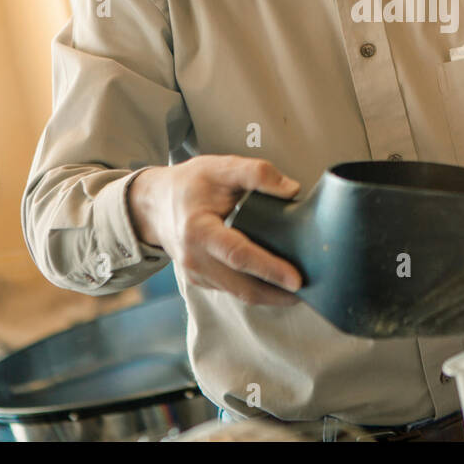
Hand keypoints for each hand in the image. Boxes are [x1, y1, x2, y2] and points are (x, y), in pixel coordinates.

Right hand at [129, 155, 303, 305]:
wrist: (153, 204)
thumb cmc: (190, 184)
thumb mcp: (220, 167)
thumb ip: (256, 173)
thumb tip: (292, 190)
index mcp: (198, 230)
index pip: (238, 255)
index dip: (269, 268)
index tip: (296, 278)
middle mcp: (194, 258)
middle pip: (242, 286)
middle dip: (277, 293)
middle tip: (309, 291)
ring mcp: (195, 273)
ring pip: (239, 294)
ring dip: (270, 296)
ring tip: (299, 291)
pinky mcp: (199, 280)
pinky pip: (232, 290)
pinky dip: (255, 290)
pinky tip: (276, 284)